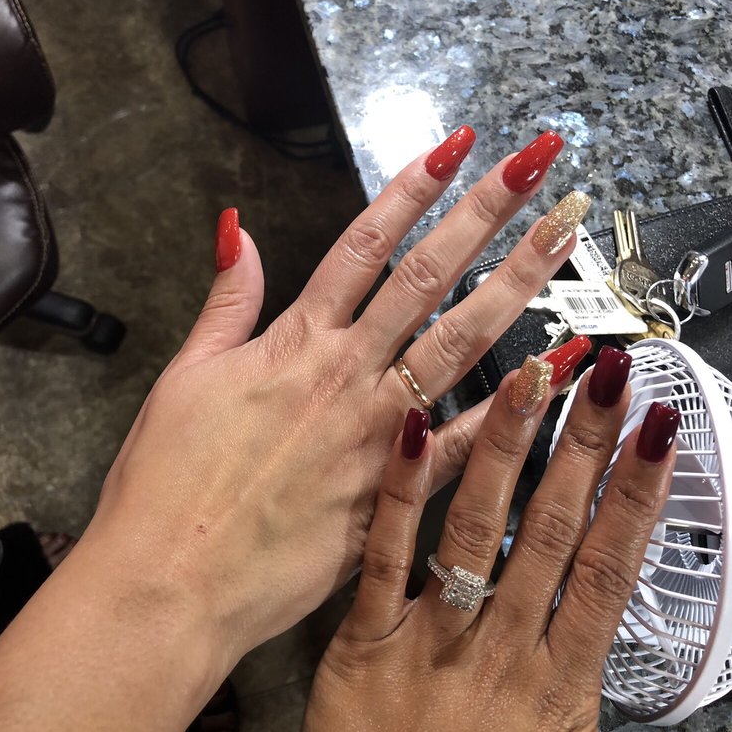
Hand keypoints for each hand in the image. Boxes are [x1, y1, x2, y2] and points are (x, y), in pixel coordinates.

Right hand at [86, 127, 582, 661]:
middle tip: (536, 163)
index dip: (412, 188)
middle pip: (427, 276)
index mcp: (294, 341)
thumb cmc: (166, 483)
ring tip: (563, 234)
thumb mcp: (186, 376)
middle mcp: (346, 374)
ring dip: (517, 281)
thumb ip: (227, 300)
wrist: (171, 585)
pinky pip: (470, 439)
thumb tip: (239, 229)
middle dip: (485, 213)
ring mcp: (378, 430)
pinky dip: (519, 401)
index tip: (456, 146)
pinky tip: (565, 366)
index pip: (363, 244)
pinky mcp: (394, 489)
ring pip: (461, 341)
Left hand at [301, 348, 679, 731]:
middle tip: (605, 380)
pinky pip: (386, 557)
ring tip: (529, 382)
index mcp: (555, 682)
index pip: (607, 569)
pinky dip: (403, 493)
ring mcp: (432, 642)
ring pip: (476, 529)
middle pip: (551, 532)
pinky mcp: (366, 644)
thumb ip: (581, 687)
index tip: (655, 433)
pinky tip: (416, 431)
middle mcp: (500, 652)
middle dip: (583, 451)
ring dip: (505, 449)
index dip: (636, 498)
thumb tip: (605, 625)